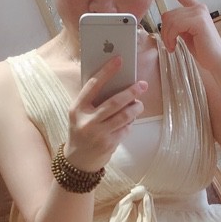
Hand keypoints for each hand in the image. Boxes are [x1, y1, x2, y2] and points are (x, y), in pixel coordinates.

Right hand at [65, 56, 147, 171]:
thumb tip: (117, 82)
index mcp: (77, 108)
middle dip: (131, 92)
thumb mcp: (79, 114)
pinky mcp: (109, 144)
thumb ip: (93, 101)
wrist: (77, 161)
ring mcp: (99, 134)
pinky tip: (129, 121)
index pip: (93, 85)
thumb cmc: (80, 131)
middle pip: (114, 102)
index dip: (107, 71)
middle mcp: (87, 121)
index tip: (119, 60)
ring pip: (124, 116)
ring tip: (139, 104)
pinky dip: (130, 123)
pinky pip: (126, 129)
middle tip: (143, 85)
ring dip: (136, 108)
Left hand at [159, 0, 220, 69]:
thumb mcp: (187, 34)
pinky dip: (171, 37)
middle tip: (169, 44)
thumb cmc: (203, 50)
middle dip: (164, 31)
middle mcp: (198, 8)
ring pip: (170, 20)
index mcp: (196, 10)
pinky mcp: (199, 20)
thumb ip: (178, 24)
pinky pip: (175, 25)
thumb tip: (165, 21)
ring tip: (172, 46)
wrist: (216, 61)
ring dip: (167, 36)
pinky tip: (174, 46)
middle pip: (168, 14)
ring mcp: (199, 13)